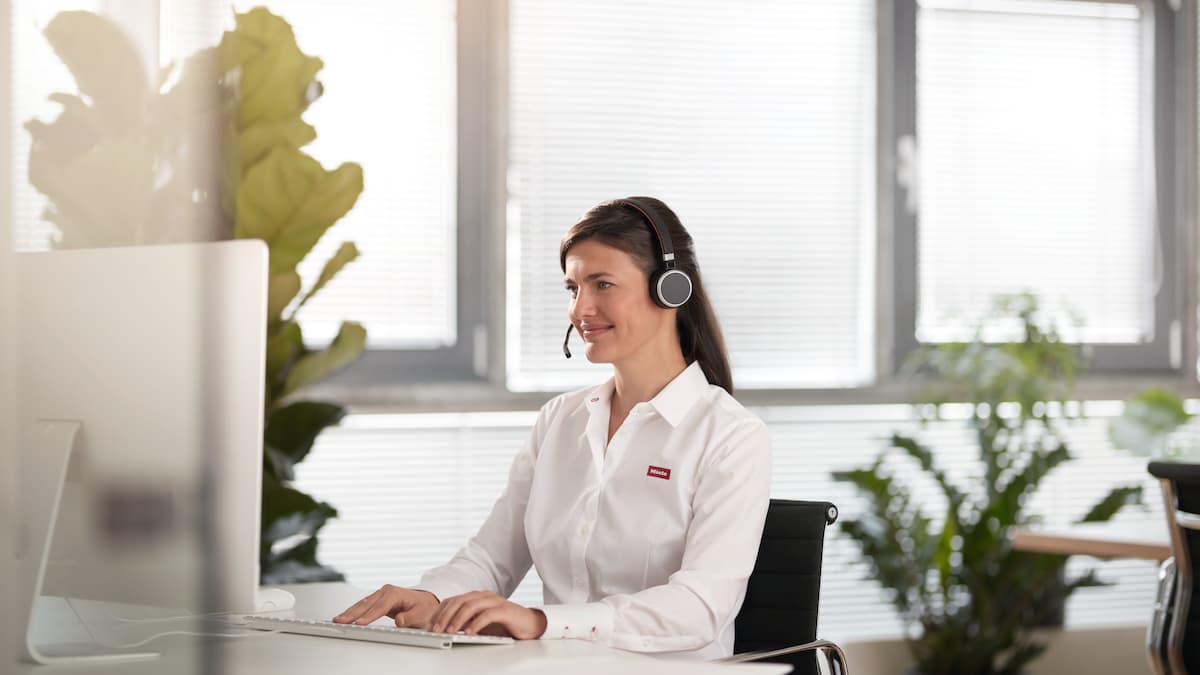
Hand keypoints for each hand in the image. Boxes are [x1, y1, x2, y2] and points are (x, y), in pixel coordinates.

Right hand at [332, 584, 439, 627]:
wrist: (426, 602)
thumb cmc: (424, 607)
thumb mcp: (420, 614)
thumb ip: (409, 618)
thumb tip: (398, 620)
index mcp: (395, 593)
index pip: (379, 607)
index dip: (369, 616)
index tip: (359, 624)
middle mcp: (386, 591)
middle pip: (367, 604)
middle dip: (352, 613)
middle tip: (340, 621)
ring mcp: (381, 594)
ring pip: (362, 604)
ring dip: (349, 612)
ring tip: (338, 619)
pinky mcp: (377, 599)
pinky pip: (363, 605)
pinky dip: (353, 611)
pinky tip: (345, 616)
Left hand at [427, 591, 546, 639]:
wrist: (530, 624)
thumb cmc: (504, 624)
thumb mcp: (480, 623)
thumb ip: (465, 622)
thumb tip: (445, 629)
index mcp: (476, 597)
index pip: (453, 600)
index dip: (440, 612)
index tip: (431, 625)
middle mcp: (484, 596)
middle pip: (459, 601)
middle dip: (445, 616)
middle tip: (436, 630)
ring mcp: (495, 601)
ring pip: (470, 606)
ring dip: (457, 619)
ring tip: (449, 631)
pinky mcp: (505, 610)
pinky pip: (487, 615)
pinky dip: (475, 624)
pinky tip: (468, 633)